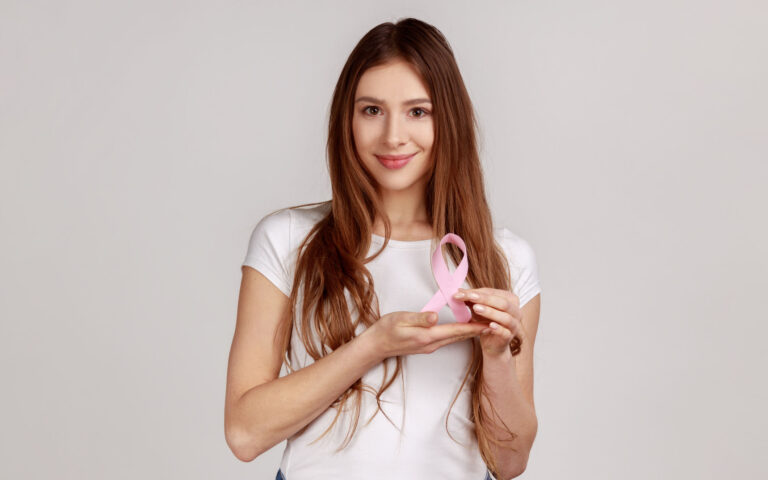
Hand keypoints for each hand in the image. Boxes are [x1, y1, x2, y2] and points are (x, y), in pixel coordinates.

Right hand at [366, 310, 488, 360]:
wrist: (376, 345)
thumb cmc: (386, 329)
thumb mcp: (401, 319)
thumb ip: (419, 318)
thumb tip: (435, 316)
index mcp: (427, 336)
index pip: (455, 330)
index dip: (473, 326)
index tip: (489, 322)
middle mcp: (432, 343)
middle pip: (459, 335)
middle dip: (477, 329)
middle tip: (494, 322)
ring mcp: (430, 346)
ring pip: (455, 338)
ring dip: (469, 331)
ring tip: (484, 324)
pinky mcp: (427, 345)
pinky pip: (448, 339)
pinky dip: (459, 332)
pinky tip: (464, 328)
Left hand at [453, 287, 523, 357]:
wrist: (492, 344)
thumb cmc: (486, 323)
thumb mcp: (478, 309)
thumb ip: (471, 300)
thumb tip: (459, 290)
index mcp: (510, 300)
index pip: (494, 293)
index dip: (478, 292)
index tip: (461, 292)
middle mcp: (516, 311)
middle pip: (502, 302)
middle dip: (485, 299)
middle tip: (470, 297)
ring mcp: (514, 325)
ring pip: (506, 317)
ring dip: (490, 312)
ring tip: (476, 308)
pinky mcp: (509, 337)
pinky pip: (505, 332)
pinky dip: (498, 328)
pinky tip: (490, 326)